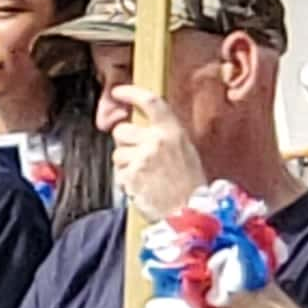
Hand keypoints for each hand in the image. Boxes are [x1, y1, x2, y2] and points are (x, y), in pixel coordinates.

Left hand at [101, 85, 208, 223]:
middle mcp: (157, 140)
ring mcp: (142, 158)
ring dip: (125, 165)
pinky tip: (142, 188)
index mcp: (173, 131)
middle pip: (121, 130)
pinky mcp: (131, 176)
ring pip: (117, 154)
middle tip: (139, 158)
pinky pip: (119, 173)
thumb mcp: (185, 151)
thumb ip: (164, 136)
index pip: (150, 101)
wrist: (190, 214)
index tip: (118, 92)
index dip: (130, 93)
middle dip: (124, 143)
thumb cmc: (190, 186)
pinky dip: (126, 181)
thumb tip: (141, 128)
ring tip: (146, 177)